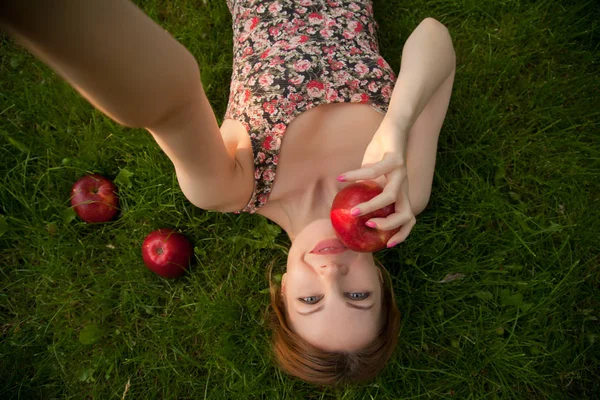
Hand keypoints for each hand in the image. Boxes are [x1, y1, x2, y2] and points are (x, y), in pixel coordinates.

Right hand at [338, 118, 415, 247]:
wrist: (394, 127)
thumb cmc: (381, 153)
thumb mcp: (372, 176)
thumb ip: (364, 189)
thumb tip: (345, 203)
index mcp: (400, 193)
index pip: (408, 219)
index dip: (401, 234)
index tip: (387, 244)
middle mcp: (403, 186)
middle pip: (406, 214)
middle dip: (388, 226)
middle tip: (367, 226)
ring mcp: (401, 174)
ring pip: (390, 196)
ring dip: (371, 207)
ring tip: (353, 211)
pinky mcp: (395, 159)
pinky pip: (373, 171)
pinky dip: (356, 176)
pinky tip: (341, 178)